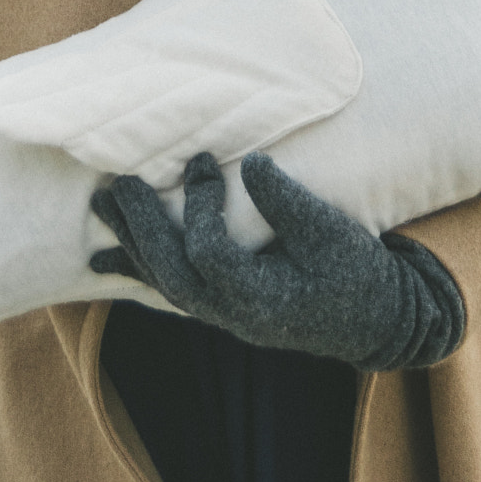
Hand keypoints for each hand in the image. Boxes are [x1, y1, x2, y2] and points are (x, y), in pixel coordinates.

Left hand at [91, 150, 464, 370]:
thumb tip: (249, 162)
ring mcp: (226, 315)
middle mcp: (234, 314)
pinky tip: (111, 255)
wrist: (379, 321)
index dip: (199, 206)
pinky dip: (141, 267)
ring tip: (101, 207)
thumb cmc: (360, 274)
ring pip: (165, 284)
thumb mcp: (332, 234)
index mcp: (262, 299)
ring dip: (131, 244)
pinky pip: (172, 290)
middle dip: (140, 227)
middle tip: (117, 183)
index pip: (209, 254)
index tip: (200, 160)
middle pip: (171, 274)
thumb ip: (289, 202)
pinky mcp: (225, 306)